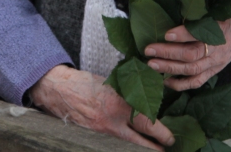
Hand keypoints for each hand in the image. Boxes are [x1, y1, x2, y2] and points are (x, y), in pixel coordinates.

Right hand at [28, 65, 174, 149]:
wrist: (60, 90)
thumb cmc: (87, 85)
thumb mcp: (113, 85)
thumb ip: (130, 97)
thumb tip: (149, 105)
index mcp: (120, 104)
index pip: (148, 124)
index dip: (163, 134)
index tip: (170, 138)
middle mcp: (112, 123)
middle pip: (141, 144)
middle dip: (155, 150)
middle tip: (164, 150)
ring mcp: (101, 134)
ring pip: (128, 148)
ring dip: (140, 150)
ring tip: (151, 150)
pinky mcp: (92, 140)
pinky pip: (113, 147)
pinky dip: (123, 148)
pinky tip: (129, 147)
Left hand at [144, 15, 230, 90]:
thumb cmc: (224, 19)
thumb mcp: (216, 11)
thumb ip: (199, 13)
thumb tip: (174, 5)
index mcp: (218, 30)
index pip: (199, 34)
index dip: (183, 35)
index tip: (166, 34)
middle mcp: (216, 50)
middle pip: (192, 55)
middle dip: (168, 53)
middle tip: (148, 50)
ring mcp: (214, 64)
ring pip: (192, 70)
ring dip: (170, 68)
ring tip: (151, 64)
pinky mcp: (212, 73)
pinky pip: (196, 82)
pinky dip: (180, 84)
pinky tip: (164, 80)